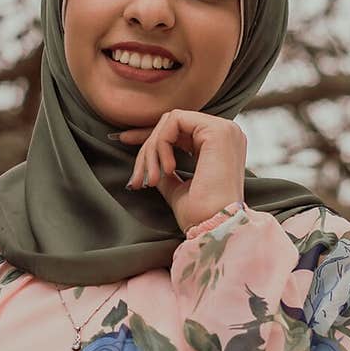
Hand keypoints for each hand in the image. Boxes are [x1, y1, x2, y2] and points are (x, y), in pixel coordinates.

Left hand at [118, 110, 246, 233]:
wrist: (214, 228)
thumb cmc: (200, 216)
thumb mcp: (178, 188)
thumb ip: (166, 171)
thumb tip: (149, 162)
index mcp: (220, 146)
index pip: (180, 129)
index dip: (150, 135)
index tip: (123, 140)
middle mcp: (226, 133)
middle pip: (172, 125)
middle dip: (147, 149)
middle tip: (138, 179)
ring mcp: (224, 130)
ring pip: (171, 122)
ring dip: (152, 149)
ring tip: (151, 179)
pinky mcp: (217, 131)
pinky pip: (175, 121)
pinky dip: (162, 143)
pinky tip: (167, 170)